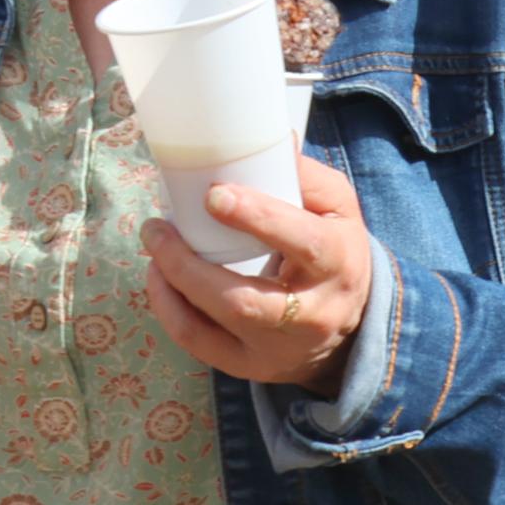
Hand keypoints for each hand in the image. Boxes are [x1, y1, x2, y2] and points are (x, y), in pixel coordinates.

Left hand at [142, 155, 374, 392]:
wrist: (350, 327)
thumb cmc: (335, 252)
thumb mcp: (338, 209)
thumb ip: (305, 175)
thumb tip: (273, 138)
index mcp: (337, 265)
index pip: (302, 242)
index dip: (258, 218)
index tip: (214, 195)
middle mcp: (310, 315)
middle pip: (242, 301)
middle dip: (188, 266)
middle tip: (157, 229)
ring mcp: (277, 350)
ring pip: (211, 328)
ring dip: (170, 287)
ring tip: (154, 250)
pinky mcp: (249, 367)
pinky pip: (197, 344)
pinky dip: (169, 310)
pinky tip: (159, 279)